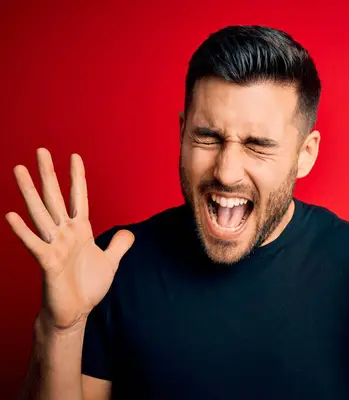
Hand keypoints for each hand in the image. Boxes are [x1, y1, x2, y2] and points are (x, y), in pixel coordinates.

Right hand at [5, 148, 133, 331]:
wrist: (75, 313)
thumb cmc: (88, 287)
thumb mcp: (110, 262)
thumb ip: (118, 245)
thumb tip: (129, 232)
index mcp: (81, 230)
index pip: (79, 197)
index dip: (77, 177)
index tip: (74, 156)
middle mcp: (65, 233)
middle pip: (55, 198)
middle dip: (49, 174)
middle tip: (40, 150)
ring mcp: (55, 246)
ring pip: (41, 214)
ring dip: (30, 192)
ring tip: (19, 170)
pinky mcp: (47, 263)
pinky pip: (34, 244)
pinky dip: (23, 231)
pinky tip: (10, 216)